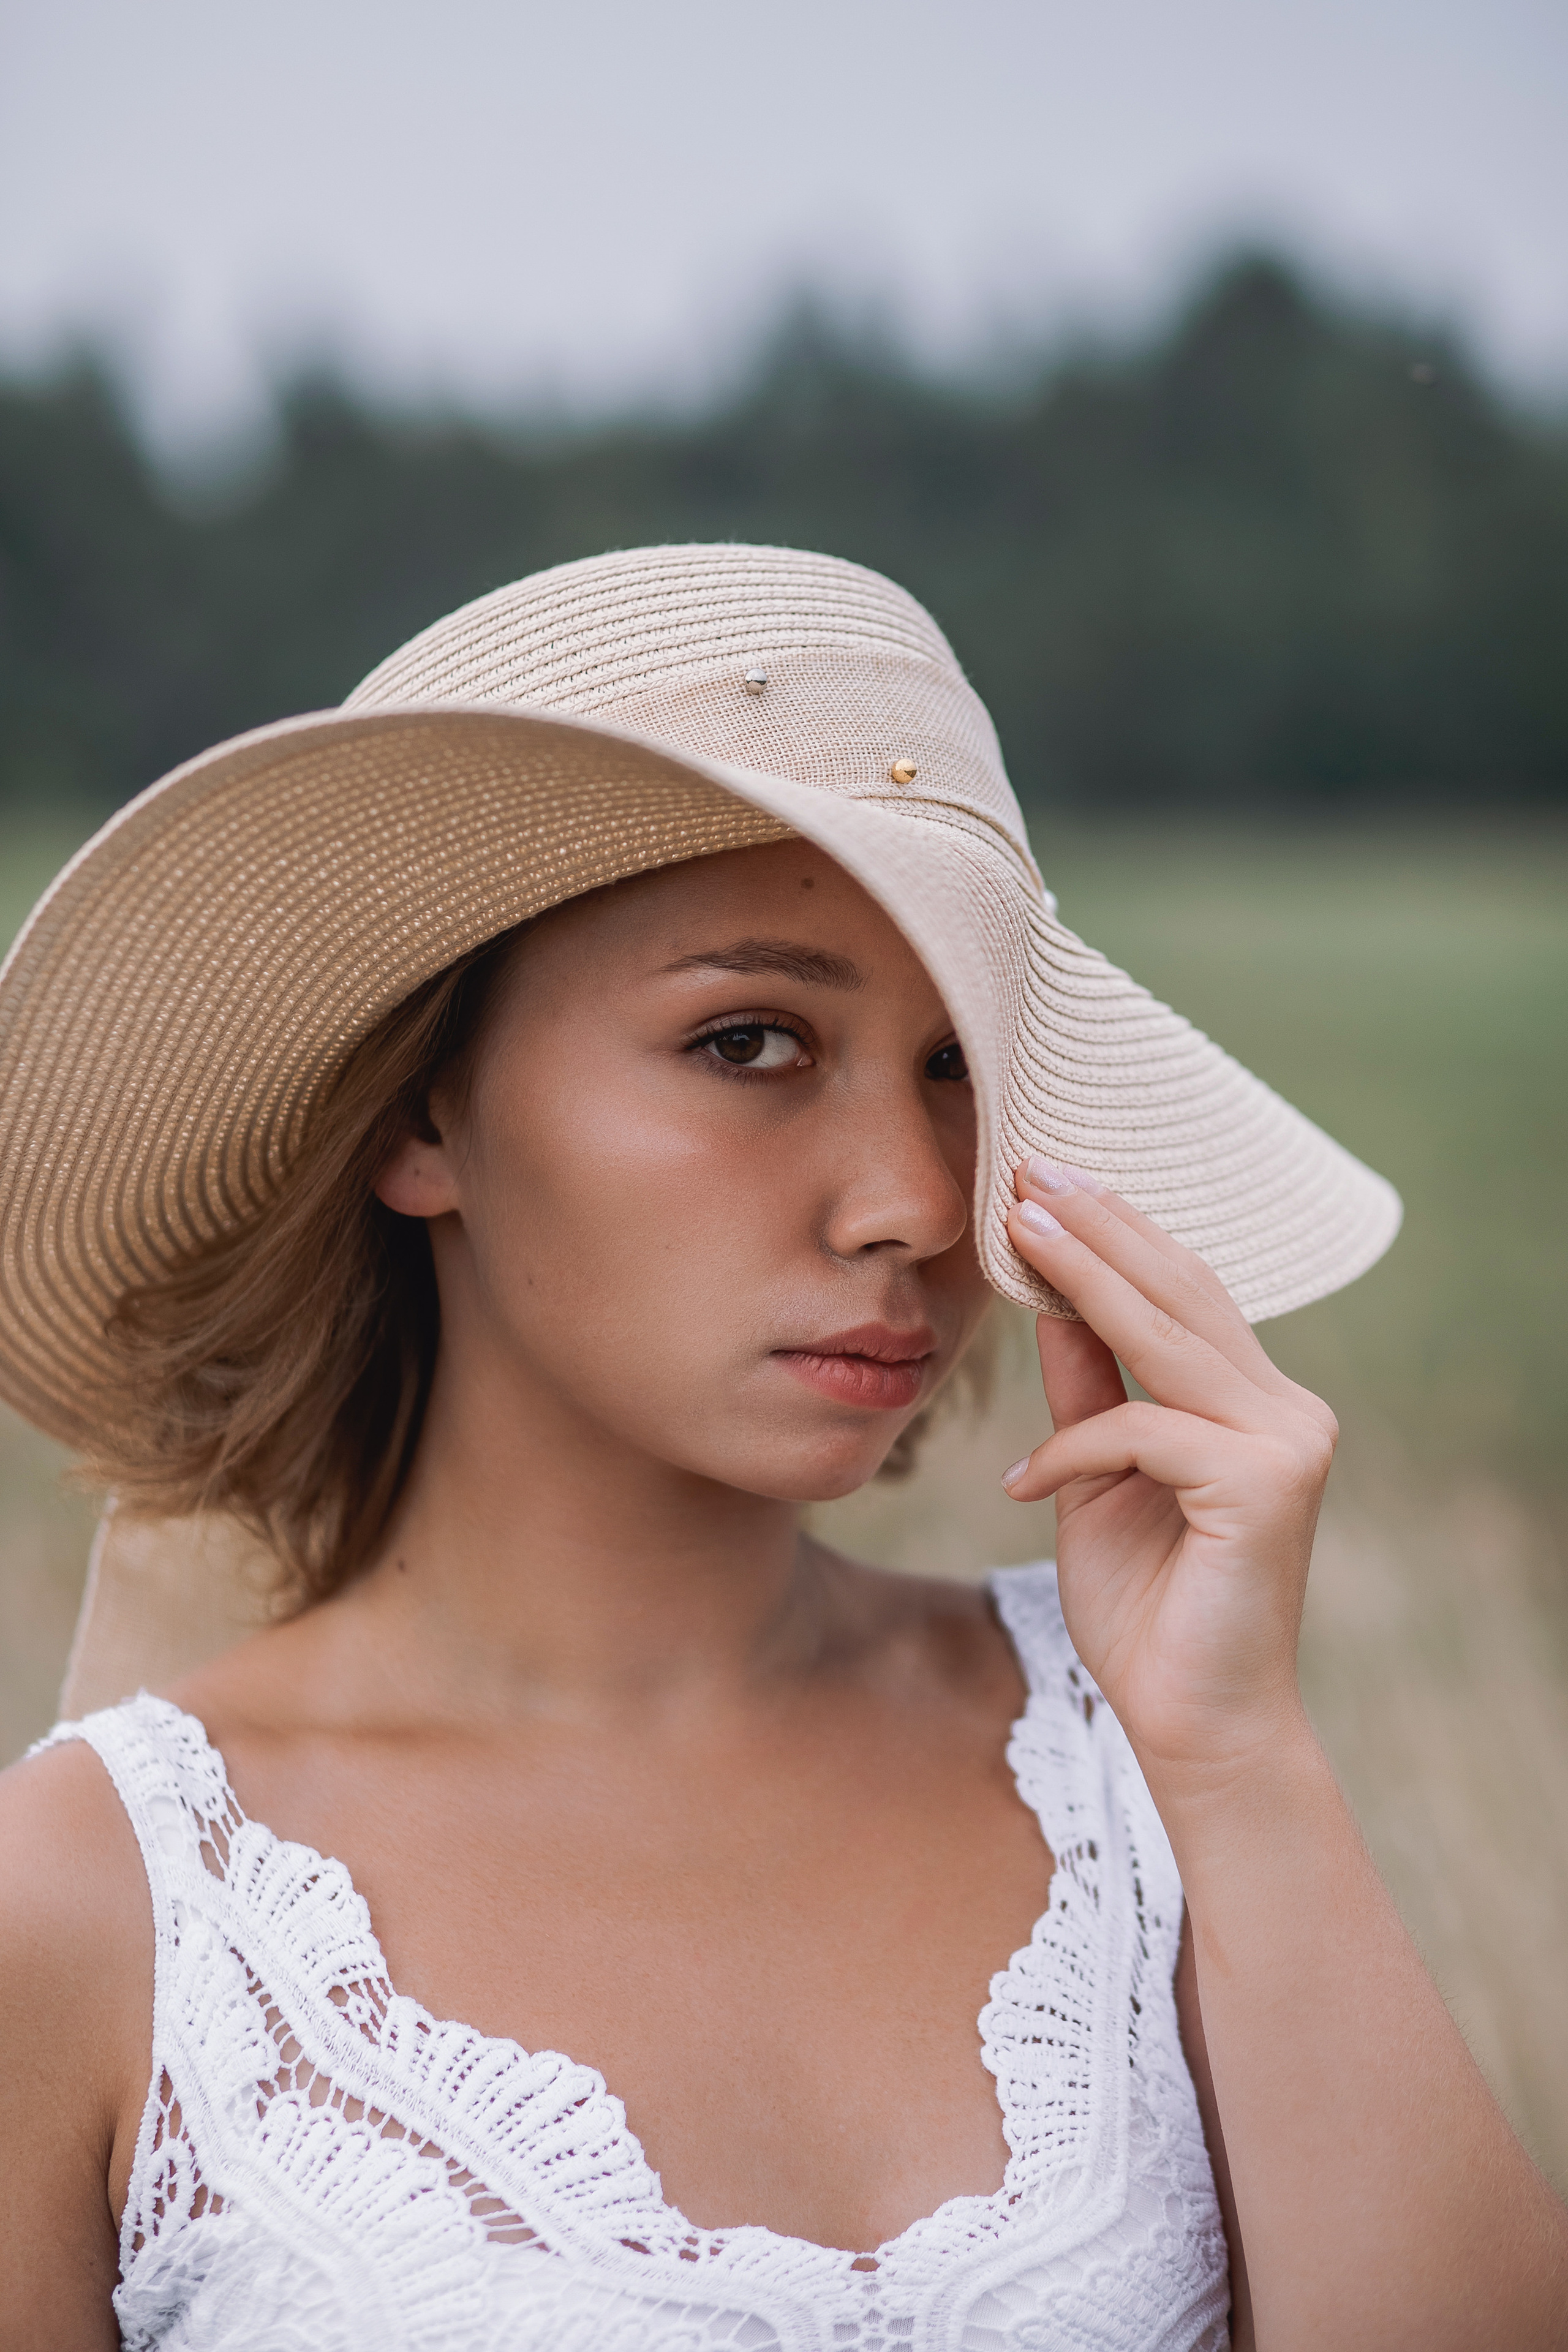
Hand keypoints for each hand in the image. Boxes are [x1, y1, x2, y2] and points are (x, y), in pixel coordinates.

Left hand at [1001, 1159, 1338, 1780]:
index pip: (1183, 1293)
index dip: (1116, 1233)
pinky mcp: (1265, 1483)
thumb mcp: (1095, 1478)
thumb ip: (1085, 1392)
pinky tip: (1024, 1485)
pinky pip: (1142, 1430)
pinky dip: (1073, 1449)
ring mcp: (1286, 1442)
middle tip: (1027, 1169)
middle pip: (1181, 1293)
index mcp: (1254, 1403)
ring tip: (1018, 1224)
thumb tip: (1048, 1304)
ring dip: (1084, 1276)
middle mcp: (1286, 1409)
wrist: (1191, 1725)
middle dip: (1098, 1227)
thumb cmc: (1146, 1609)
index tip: (1042, 1180)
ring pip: (1167, 1339)